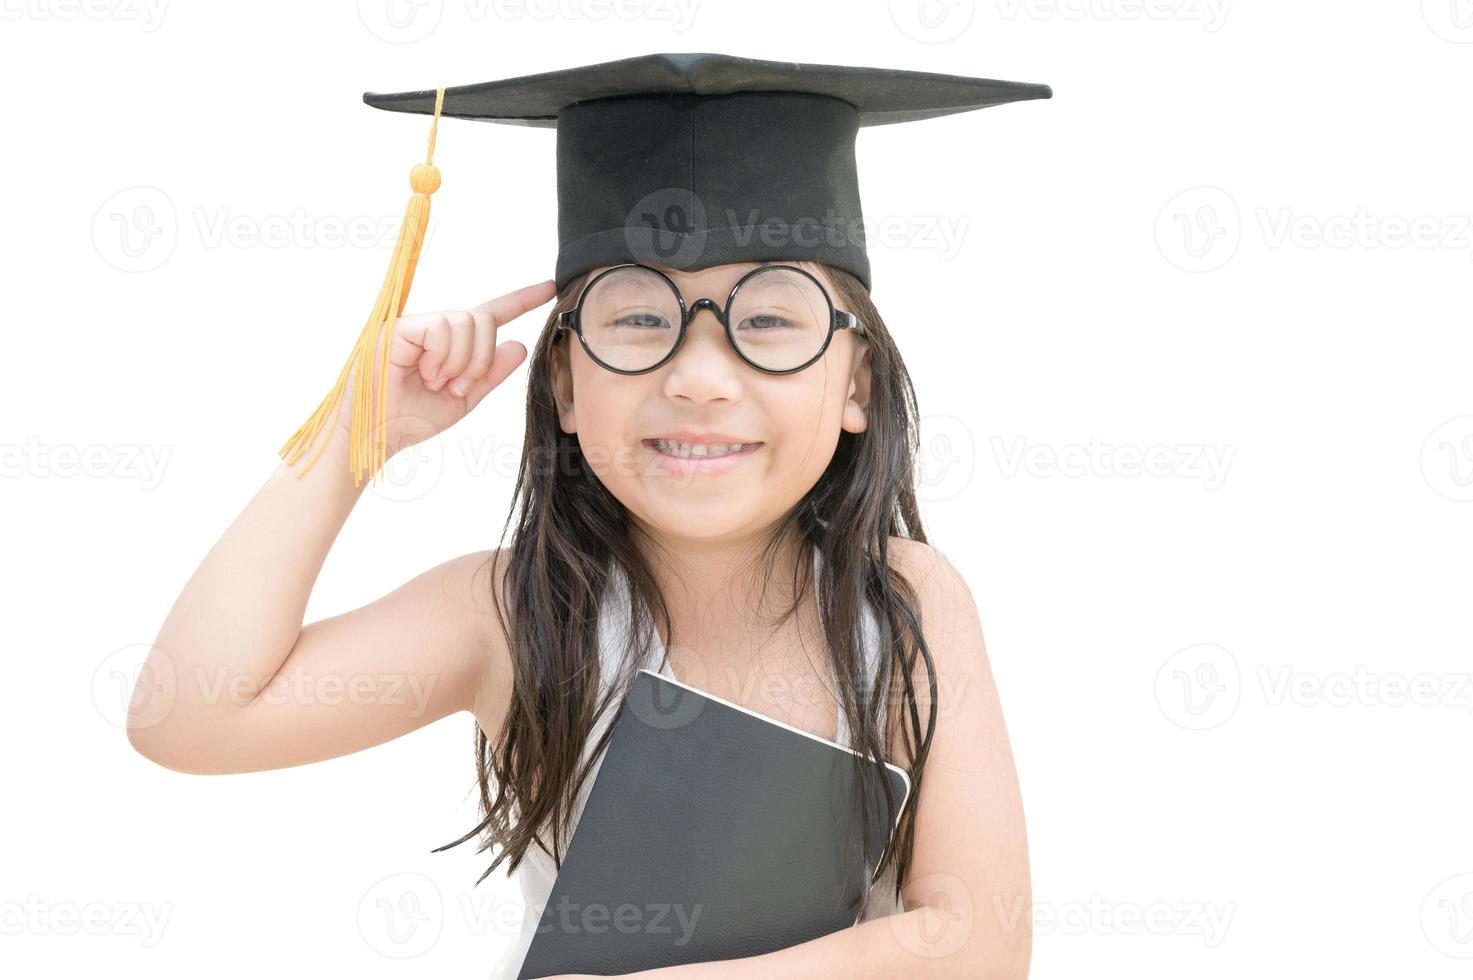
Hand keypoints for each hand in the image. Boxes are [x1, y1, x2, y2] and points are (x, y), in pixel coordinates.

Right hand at [334, 279, 556, 453]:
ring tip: (435, 381)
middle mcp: (435, 329)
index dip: (521, 300)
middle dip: (480, 359)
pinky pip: (439, 327)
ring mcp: (416, 326)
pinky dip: (440, 355)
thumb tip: (518, 345)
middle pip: (482, 319)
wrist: (377, 436)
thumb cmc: (412, 419)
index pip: (491, 314)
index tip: (550, 287)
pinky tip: (425, 373)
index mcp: (452, 345)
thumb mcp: (463, 399)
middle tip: (457, 385)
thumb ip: (490, 374)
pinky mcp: (398, 328)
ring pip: (464, 321)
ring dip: (458, 361)